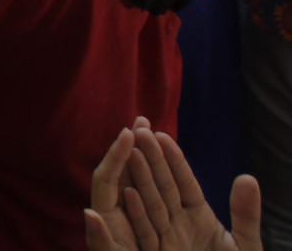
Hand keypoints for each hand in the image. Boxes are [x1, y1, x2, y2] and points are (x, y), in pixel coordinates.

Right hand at [85, 119, 261, 250]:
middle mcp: (177, 226)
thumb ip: (245, 216)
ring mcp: (165, 241)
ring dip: (137, 177)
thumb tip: (247, 177)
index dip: (173, 160)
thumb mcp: (246, 249)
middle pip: (160, 187)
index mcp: (199, 219)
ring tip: (129, 151)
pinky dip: (130, 218)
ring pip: (147, 204)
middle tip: (137, 128)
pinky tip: (120, 197)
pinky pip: (140, 236)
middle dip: (149, 158)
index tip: (161, 133)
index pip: (183, 183)